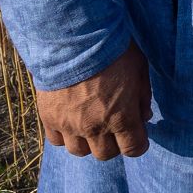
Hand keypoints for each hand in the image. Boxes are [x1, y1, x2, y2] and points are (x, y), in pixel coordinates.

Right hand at [35, 41, 150, 159]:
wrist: (74, 38)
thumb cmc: (113, 50)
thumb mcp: (139, 68)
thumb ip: (142, 96)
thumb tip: (143, 116)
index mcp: (121, 117)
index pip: (133, 149)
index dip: (138, 143)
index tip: (137, 133)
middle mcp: (95, 127)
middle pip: (106, 154)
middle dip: (114, 143)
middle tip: (114, 126)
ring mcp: (70, 125)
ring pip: (79, 151)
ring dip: (88, 142)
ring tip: (90, 124)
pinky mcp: (49, 117)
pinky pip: (56, 141)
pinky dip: (64, 135)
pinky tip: (70, 120)